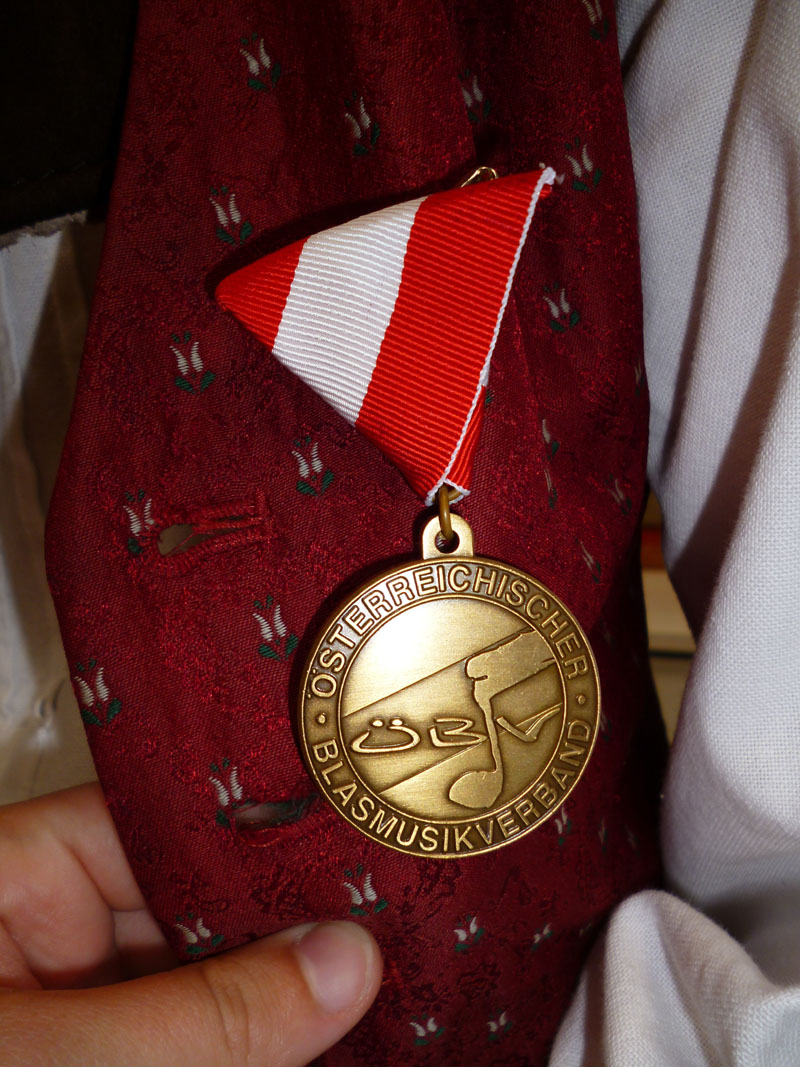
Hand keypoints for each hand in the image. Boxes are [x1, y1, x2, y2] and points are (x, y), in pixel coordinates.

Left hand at [0, 784, 381, 1064]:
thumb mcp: (49, 1061)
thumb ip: (200, 1019)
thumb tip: (339, 964)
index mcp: (17, 880)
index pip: (163, 826)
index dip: (264, 837)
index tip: (360, 860)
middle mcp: (52, 933)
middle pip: (201, 908)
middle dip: (291, 932)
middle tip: (391, 942)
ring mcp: (82, 1008)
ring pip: (207, 984)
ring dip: (284, 1000)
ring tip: (379, 997)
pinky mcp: (101, 1054)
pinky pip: (193, 1040)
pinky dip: (252, 1046)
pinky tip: (320, 1043)